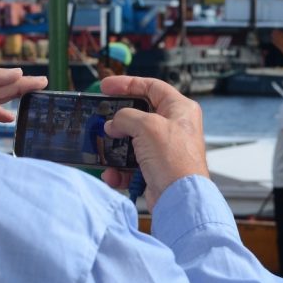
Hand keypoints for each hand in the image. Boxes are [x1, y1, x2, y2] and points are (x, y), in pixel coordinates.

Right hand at [99, 75, 208, 209]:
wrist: (180, 198)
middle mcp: (174, 127)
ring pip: (132, 142)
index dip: (128, 84)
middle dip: (119, 120)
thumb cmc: (174, 160)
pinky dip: (120, 169)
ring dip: (116, 148)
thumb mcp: (147, 126)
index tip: (107, 86)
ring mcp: (165, 149)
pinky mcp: (156, 169)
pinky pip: (131, 164)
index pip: (152, 87)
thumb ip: (126, 117)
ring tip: (104, 150)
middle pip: (140, 115)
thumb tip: (114, 123)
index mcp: (180, 109)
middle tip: (102, 119)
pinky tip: (113, 174)